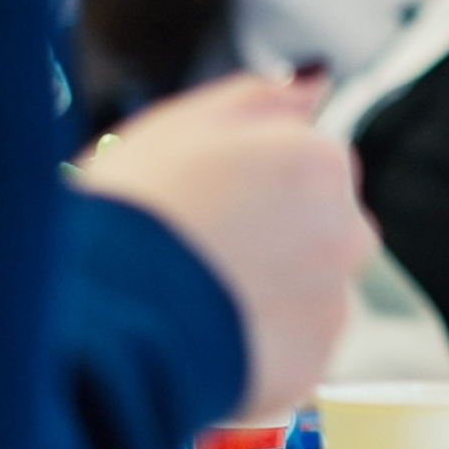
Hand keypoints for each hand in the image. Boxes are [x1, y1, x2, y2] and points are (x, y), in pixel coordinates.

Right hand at [72, 75, 373, 421]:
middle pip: (327, 228)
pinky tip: (207, 340)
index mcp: (318, 161)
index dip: (260, 184)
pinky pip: (294, 351)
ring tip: (198, 301)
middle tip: (204, 254)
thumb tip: (314, 84)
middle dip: (279, 239)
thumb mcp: (180, 126)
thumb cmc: (131, 218)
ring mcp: (333, 301)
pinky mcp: (312, 364)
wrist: (102, 323)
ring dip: (270, 295)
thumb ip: (262, 99)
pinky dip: (260, 349)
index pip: (318, 164)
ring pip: (312, 292)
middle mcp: (345, 229)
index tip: (217, 202)